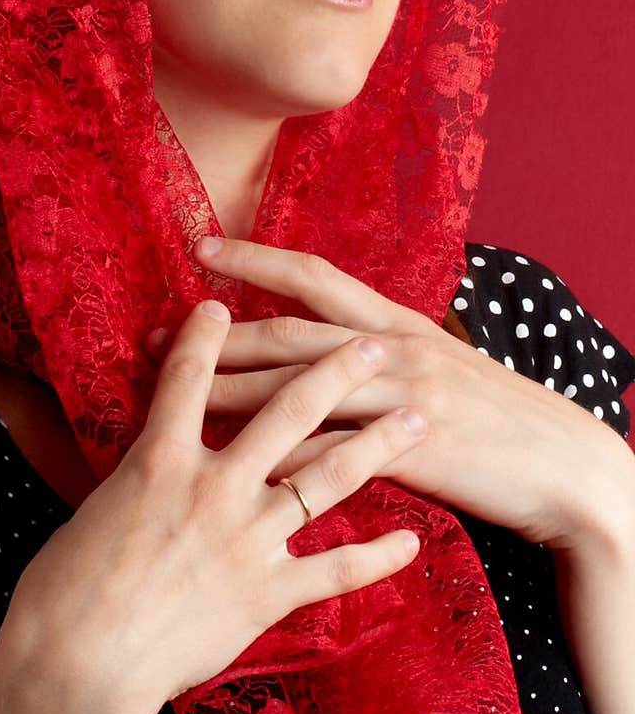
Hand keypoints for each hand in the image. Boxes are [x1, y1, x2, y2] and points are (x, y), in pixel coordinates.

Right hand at [11, 298, 426, 713]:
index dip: (207, 334)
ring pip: (327, 477)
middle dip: (335, 372)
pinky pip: (335, 570)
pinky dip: (376, 558)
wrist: (80, 662)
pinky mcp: (267, 592)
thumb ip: (140, 478)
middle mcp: (214, 486)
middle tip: (373, 347)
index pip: (190, 378)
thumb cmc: (65, 589)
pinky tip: (411, 544)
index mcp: (160, 460)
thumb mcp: (95, 510)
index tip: (223, 303)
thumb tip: (152, 461)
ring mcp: (248, 537)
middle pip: (286, 411)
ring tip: (417, 418)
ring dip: (378, 443)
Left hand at [143, 236, 634, 552]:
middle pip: (285, 331)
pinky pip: (321, 447)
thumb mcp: (443, 367)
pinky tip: (228, 458)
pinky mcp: (404, 448)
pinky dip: (273, 451)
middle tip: (149, 336)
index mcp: (398, 323)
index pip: (313, 276)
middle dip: (214, 334)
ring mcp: (398, 396)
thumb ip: (384, 357)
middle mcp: (392, 348)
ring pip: (292, 386)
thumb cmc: (500, 419)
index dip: (254, 257)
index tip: (200, 247)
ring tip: (169, 392)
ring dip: (226, 388)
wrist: (564, 465)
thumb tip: (334, 354)